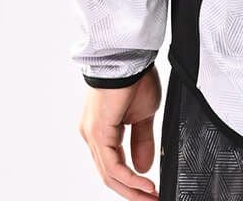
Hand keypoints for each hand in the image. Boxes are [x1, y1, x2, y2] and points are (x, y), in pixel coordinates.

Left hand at [78, 66, 162, 198]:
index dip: (132, 182)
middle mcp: (92, 135)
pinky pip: (112, 164)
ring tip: (150, 197)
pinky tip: (144, 184)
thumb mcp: (144, 114)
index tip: (151, 191)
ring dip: (131, 189)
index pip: (114, 165)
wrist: (128, 56)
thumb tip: (144, 167)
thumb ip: (142, 141)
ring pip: (109, 173)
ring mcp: (92, 134)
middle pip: (110, 174)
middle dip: (132, 191)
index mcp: (102, 130)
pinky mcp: (97, 132)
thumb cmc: (135, 76)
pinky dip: (129, 177)